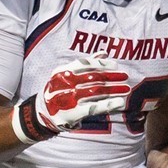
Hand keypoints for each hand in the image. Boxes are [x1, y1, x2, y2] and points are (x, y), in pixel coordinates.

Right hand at [14, 55, 130, 142]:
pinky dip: (108, 104)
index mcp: (61, 71)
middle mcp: (63, 84)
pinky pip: (94, 107)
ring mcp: (67, 99)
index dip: (103, 64)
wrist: (41, 114)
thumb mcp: (66, 75)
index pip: (85, 64)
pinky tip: (119, 102)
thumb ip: (85, 64)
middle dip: (112, 76)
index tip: (116, 66)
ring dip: (113, 89)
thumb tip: (104, 53)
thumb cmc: (59, 91)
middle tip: (125, 77)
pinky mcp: (72, 114)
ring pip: (95, 91)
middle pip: (93, 77)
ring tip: (126, 89)